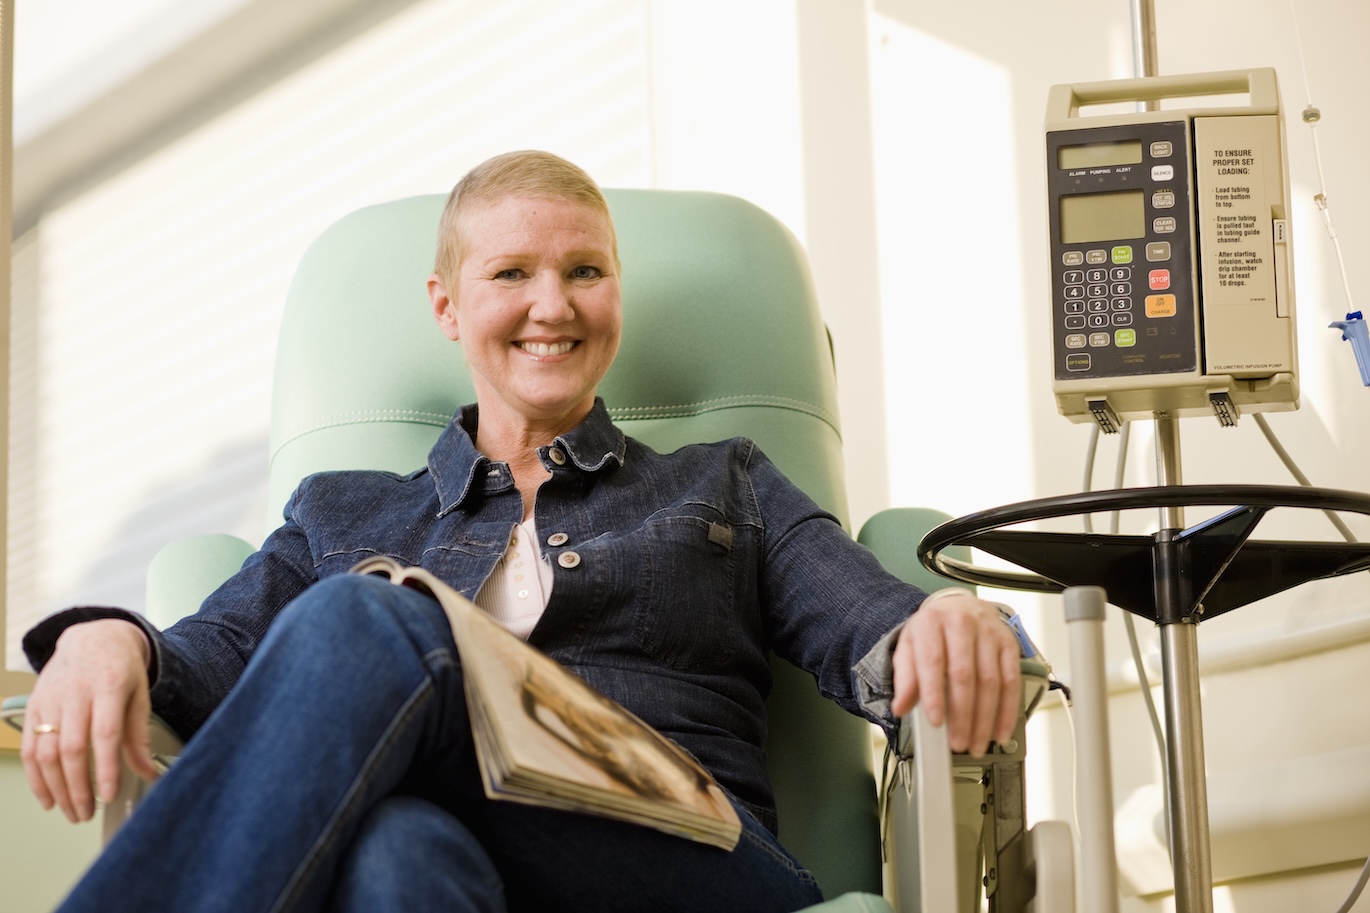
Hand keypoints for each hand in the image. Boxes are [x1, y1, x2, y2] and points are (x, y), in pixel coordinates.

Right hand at [20, 619, 159, 821]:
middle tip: (87, 813)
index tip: (109, 795)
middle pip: (71, 748)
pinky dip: (36, 777)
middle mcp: (76, 694)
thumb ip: (140, 736)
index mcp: (109, 687)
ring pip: (46, 752)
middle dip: (78, 787)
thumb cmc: (121, 668)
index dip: (105, 768)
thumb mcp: (140, 695)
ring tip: (70, 811)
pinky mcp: (34, 707)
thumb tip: (149, 773)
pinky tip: (47, 797)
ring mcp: (51, 700)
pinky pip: (30, 746)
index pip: (105, 734)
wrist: (93, 638)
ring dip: (56, 788)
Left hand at [890, 590, 1022, 756]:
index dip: (934, 695)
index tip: (935, 722)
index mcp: (931, 623)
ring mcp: (988, 632)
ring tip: (977, 743)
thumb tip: (900, 706)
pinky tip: (1000, 730)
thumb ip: (905, 677)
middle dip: (962, 715)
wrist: (958, 607)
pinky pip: (1012, 681)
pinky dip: (1007, 710)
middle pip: (964, 675)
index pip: (933, 662)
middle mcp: (961, 623)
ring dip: (985, 719)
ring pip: (990, 681)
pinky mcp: (1009, 643)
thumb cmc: (933, 631)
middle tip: (958, 741)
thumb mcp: (909, 647)